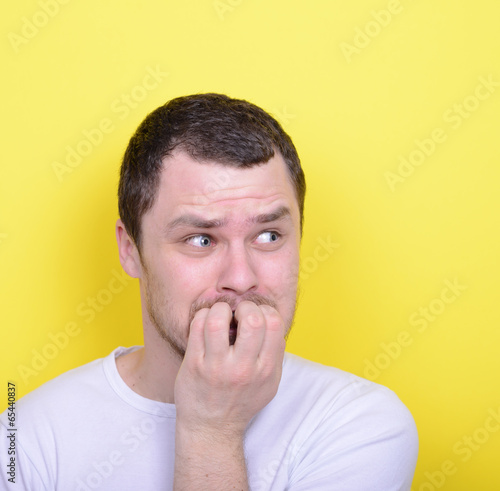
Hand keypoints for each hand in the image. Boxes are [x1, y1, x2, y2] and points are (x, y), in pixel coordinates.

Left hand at [174, 300, 285, 438]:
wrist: (211, 429)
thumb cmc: (242, 401)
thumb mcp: (269, 383)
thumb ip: (275, 355)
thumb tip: (273, 323)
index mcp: (265, 369)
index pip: (273, 323)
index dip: (265, 310)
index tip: (256, 316)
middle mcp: (242, 368)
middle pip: (252, 318)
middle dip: (246, 306)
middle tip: (238, 313)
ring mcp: (215, 367)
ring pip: (217, 319)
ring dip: (220, 309)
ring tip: (220, 316)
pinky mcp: (193, 365)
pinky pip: (197, 327)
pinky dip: (202, 315)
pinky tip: (206, 322)